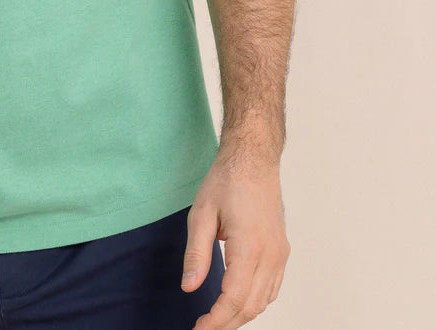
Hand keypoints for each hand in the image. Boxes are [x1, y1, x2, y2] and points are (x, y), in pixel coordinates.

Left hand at [182, 144, 289, 328]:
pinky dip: (255, 302)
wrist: (253, 159)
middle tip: (203, 328)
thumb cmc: (227, 180)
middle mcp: (271, 255)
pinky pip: (272, 288)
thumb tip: (189, 288)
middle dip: (226, 323)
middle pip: (251, 306)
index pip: (234, 299)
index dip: (216, 321)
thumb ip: (196, 253)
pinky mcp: (281, 251)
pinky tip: (237, 302)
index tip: (198, 329)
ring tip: (216, 319)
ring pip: (264, 301)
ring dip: (241, 315)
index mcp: (250, 247)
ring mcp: (280, 254)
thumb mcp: (201, 213)